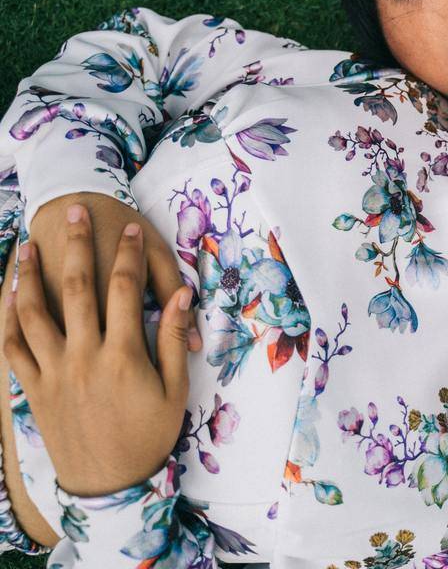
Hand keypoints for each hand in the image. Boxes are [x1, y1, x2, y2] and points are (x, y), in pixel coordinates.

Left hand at [3, 205, 192, 496]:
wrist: (111, 483)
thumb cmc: (150, 434)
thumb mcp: (175, 388)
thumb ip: (172, 338)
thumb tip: (181, 295)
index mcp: (123, 355)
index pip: (124, 289)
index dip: (128, 255)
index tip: (129, 229)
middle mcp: (83, 356)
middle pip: (77, 288)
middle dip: (77, 245)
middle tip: (72, 213)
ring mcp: (53, 372)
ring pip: (33, 313)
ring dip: (27, 276)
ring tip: (25, 247)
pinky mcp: (34, 387)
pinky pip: (12, 347)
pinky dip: (7, 319)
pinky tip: (7, 297)